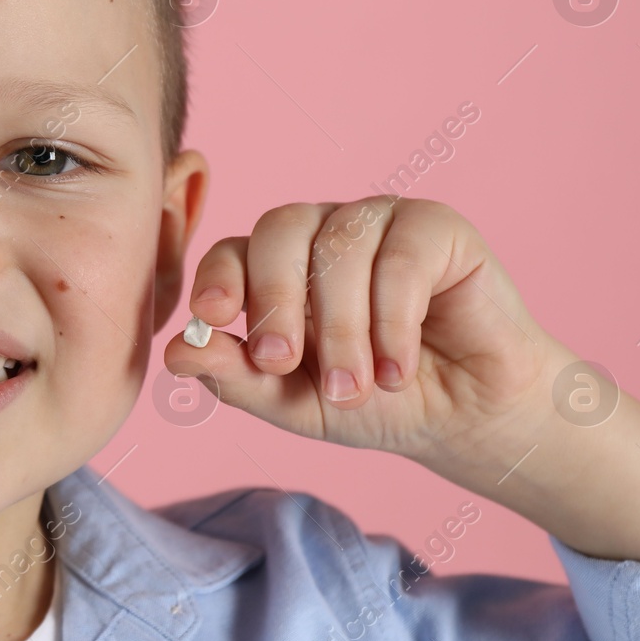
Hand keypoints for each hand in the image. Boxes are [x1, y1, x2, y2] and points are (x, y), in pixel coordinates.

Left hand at [161, 197, 573, 465]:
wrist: (465, 418)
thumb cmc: (374, 403)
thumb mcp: (294, 402)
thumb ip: (235, 376)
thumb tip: (173, 354)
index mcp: (278, 265)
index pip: (233, 250)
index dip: (220, 277)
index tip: (213, 314)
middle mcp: (322, 233)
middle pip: (279, 231)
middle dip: (274, 301)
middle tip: (283, 364)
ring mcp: (378, 221)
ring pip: (339, 248)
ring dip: (341, 329)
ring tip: (356, 389)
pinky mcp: (435, 226)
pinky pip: (399, 257)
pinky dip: (392, 319)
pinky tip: (398, 367)